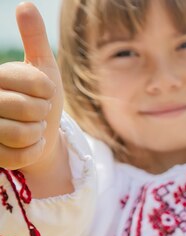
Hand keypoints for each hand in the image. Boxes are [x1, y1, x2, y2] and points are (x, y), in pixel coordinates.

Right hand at [0, 2, 62, 171]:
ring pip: (22, 133)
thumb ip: (34, 39)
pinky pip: (21, 155)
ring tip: (30, 128)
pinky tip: (28, 144)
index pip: (35, 83)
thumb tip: (25, 5)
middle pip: (27, 109)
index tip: (44, 93)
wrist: (40, 134)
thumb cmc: (41, 99)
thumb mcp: (43, 68)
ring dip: (36, 133)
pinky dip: (33, 151)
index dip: (48, 91)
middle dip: (41, 113)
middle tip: (35, 112)